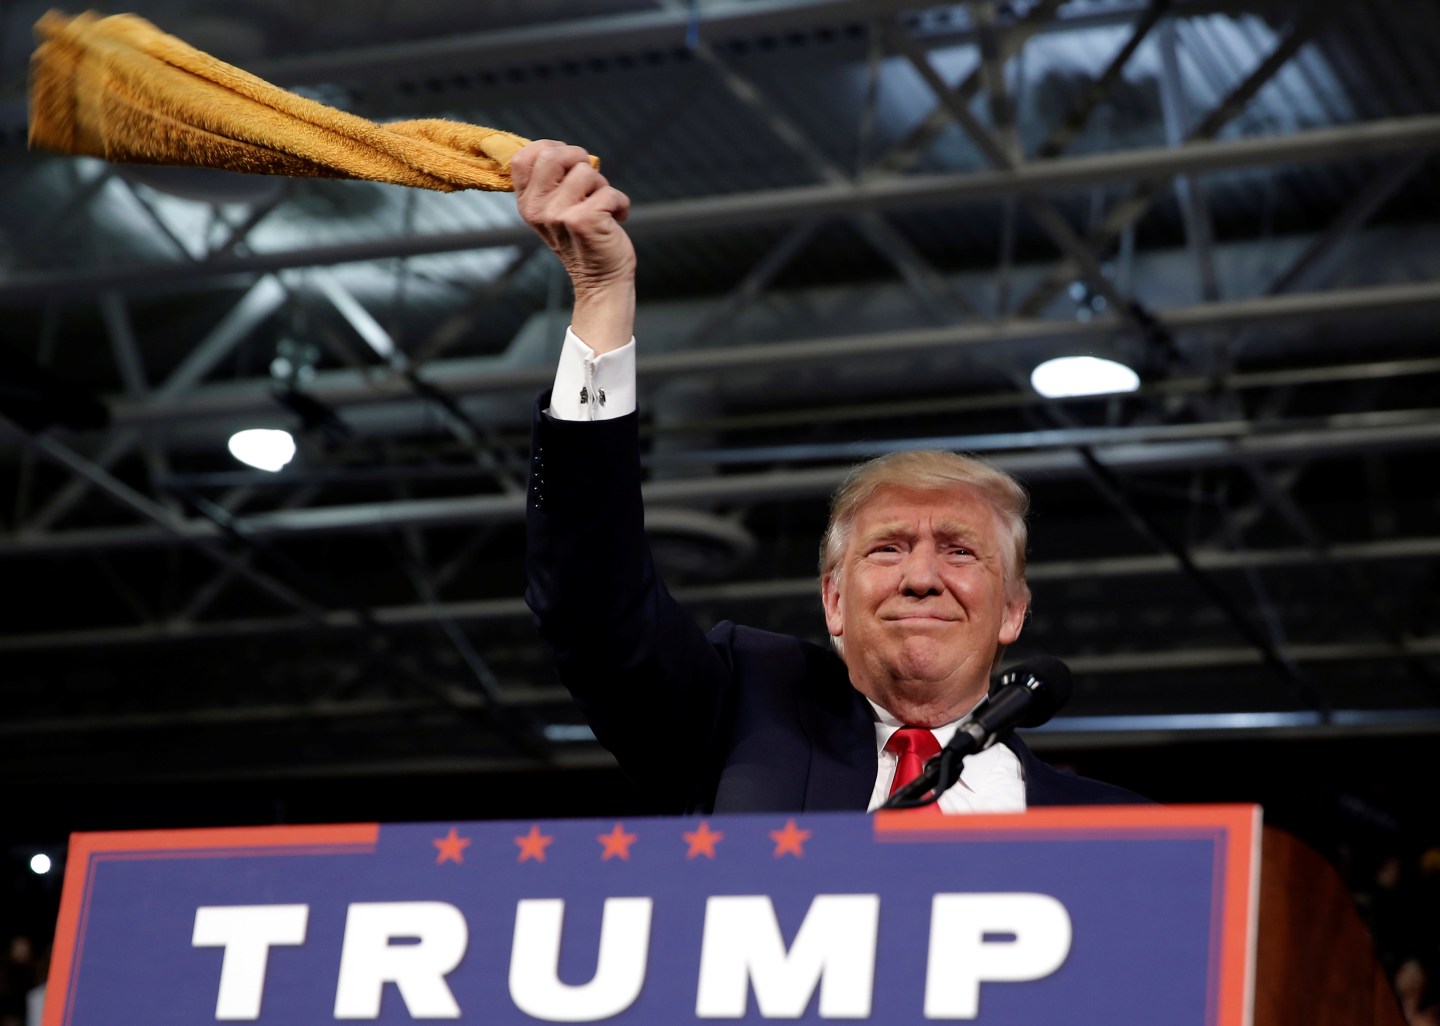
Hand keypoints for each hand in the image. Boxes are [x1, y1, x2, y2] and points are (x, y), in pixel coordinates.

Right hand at [513, 140, 635, 351]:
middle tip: (591, 181)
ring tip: (602, 207)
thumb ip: (551, 182)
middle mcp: (537, 208)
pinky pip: (609, 192)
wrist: (600, 280)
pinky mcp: (583, 221)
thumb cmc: (583, 239)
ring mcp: (558, 215)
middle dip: (580, 159)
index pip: (524, 156)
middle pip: (555, 154)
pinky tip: (616, 218)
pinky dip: (620, 203)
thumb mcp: (555, 210)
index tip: (569, 162)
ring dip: (603, 186)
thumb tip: (559, 147)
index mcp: (527, 203)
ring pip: (587, 171)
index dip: (550, 148)